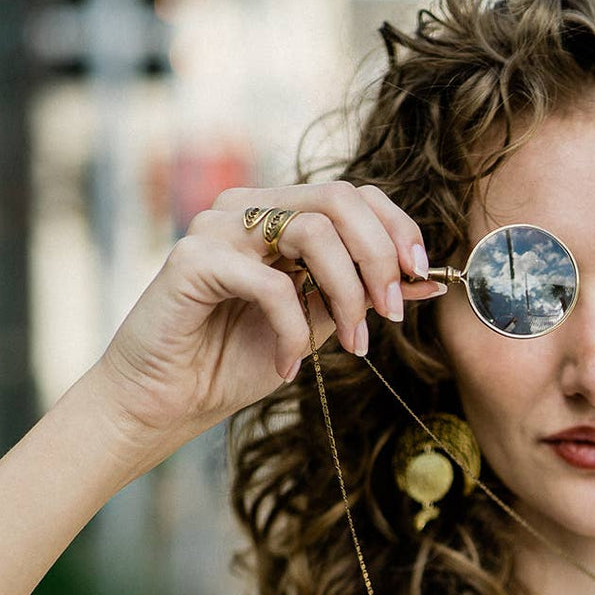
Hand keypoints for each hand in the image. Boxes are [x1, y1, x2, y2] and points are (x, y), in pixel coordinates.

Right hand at [92, 181, 445, 447]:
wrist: (168, 400)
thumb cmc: (237, 359)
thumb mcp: (318, 323)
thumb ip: (361, 295)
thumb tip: (426, 281)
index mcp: (279, 214)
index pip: (353, 194)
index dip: (396, 228)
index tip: (419, 276)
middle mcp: (249, 208)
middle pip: (339, 198)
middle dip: (379, 258)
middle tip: (391, 316)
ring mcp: (219, 227)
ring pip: (313, 232)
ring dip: (346, 296)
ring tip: (350, 345)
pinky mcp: (194, 259)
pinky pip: (272, 284)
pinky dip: (293, 330)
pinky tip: (287, 365)